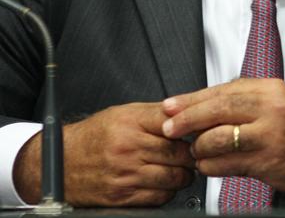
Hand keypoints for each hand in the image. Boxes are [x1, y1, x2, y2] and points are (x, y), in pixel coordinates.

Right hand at [13, 102, 194, 206]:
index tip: (200, 131)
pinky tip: (164, 182)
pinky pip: (159, 197)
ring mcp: (125, 174)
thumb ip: (156, 114)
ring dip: (183, 175)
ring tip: (181, 168)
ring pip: (174, 177)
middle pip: (180, 153)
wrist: (58, 162)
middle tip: (195, 153)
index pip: (176, 123)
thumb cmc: (93, 136)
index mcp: (130, 123)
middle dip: (192, 154)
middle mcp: (128, 148)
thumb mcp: (123, 113)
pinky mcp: (121, 196)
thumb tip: (188, 113)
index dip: (193, 128)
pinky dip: (167, 191)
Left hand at [161, 78, 284, 194]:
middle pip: (218, 110)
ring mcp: (270, 137)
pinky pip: (225, 165)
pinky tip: (211, 164)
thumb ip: (241, 98)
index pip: (222, 90)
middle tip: (169, 127)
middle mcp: (272, 109)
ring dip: (199, 148)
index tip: (170, 106)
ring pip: (217, 140)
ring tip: (198, 150)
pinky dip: (210, 166)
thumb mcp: (276, 100)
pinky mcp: (267, 163)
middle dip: (187, 119)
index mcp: (271, 89)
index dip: (191, 99)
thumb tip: (197, 103)